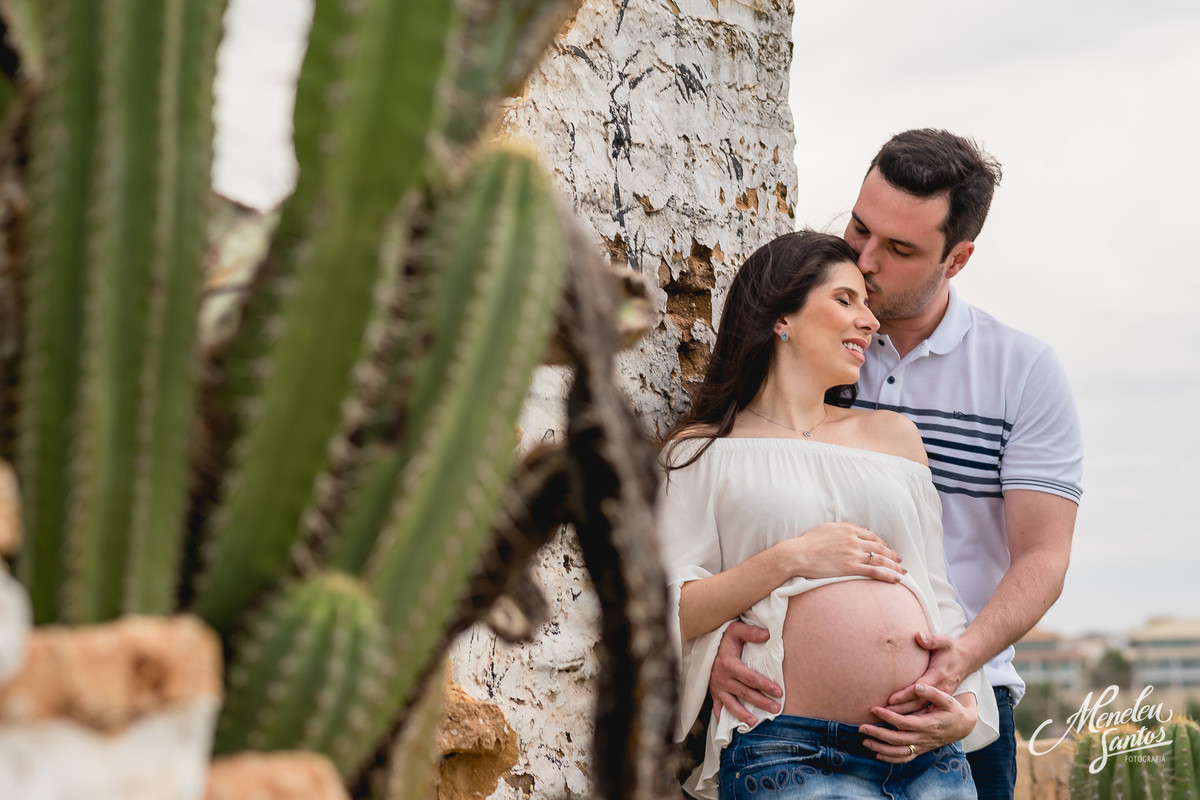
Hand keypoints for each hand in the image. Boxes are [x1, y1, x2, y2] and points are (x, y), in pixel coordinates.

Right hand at [709, 621, 781, 725]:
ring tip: (755, 723)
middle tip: (776, 709)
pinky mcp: (713, 692)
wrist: (706, 644)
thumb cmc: (725, 638)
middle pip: (744, 693)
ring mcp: (716, 687)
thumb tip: (768, 634)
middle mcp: (721, 678)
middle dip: (761, 702)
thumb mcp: (736, 630)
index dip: (765, 685)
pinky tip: (729, 726)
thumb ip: (751, 632)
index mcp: (728, 664)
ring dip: (743, 714)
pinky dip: (722, 717)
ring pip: (731, 704)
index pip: (750, 678)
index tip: (779, 692)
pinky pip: (717, 707)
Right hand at [783, 522, 905, 582]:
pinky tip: (896, 579)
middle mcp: (853, 540)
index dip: (882, 543)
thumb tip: (858, 530)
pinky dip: (887, 575)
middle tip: (900, 560)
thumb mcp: (827, 528)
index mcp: (848, 529)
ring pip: (880, 559)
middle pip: (880, 547)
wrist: (798, 554)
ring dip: (894, 565)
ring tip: (903, 571)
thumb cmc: (808, 542)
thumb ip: (844, 528)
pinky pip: (874, 571)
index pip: (871, 536)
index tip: (887, 549)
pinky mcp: (851, 567)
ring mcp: (853, 554)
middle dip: (892, 554)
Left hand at [859, 683, 976, 762]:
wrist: (963, 725)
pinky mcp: (921, 750)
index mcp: (928, 725)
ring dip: (880, 748)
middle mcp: (924, 738)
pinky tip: (877, 754)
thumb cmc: (953, 709)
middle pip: (897, 740)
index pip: (904, 723)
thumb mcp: (946, 698)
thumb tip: (917, 686)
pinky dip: (890, 759)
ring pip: (899, 752)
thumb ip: (931, 692)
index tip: (874, 709)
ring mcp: (922, 746)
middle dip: (878, 734)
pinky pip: (905, 758)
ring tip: (865, 741)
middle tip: (861, 727)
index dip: (888, 717)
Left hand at [885, 632, 970, 713]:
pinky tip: (898, 723)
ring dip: (904, 715)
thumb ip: (932, 640)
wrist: (966, 659)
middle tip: (882, 714)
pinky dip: (911, 717)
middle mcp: (940, 689)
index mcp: (939, 676)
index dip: (905, 694)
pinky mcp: (939, 700)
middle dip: (900, 709)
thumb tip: (919, 636)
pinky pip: (924, 710)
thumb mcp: (945, 641)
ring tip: (885, 721)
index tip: (891, 699)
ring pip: (921, 710)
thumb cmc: (951, 649)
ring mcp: (940, 697)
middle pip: (918, 703)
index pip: (920, 688)